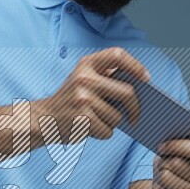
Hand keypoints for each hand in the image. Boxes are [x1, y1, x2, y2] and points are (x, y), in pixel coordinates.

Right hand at [36, 46, 150, 142]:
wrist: (44, 119)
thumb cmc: (71, 100)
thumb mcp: (84, 79)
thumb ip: (107, 78)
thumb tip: (141, 88)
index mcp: (86, 64)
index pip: (118, 55)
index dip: (135, 66)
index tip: (145, 79)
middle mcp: (84, 78)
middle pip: (127, 92)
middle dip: (135, 107)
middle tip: (136, 116)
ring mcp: (83, 99)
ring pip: (118, 116)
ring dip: (113, 123)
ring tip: (98, 120)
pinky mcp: (82, 119)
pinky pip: (108, 130)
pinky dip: (104, 133)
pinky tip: (91, 128)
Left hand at [152, 120, 189, 188]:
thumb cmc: (171, 166)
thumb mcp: (176, 150)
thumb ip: (178, 141)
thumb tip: (168, 136)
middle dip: (176, 145)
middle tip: (161, 146)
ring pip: (177, 163)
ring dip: (162, 162)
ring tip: (163, 167)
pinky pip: (167, 177)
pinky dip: (158, 174)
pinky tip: (162, 180)